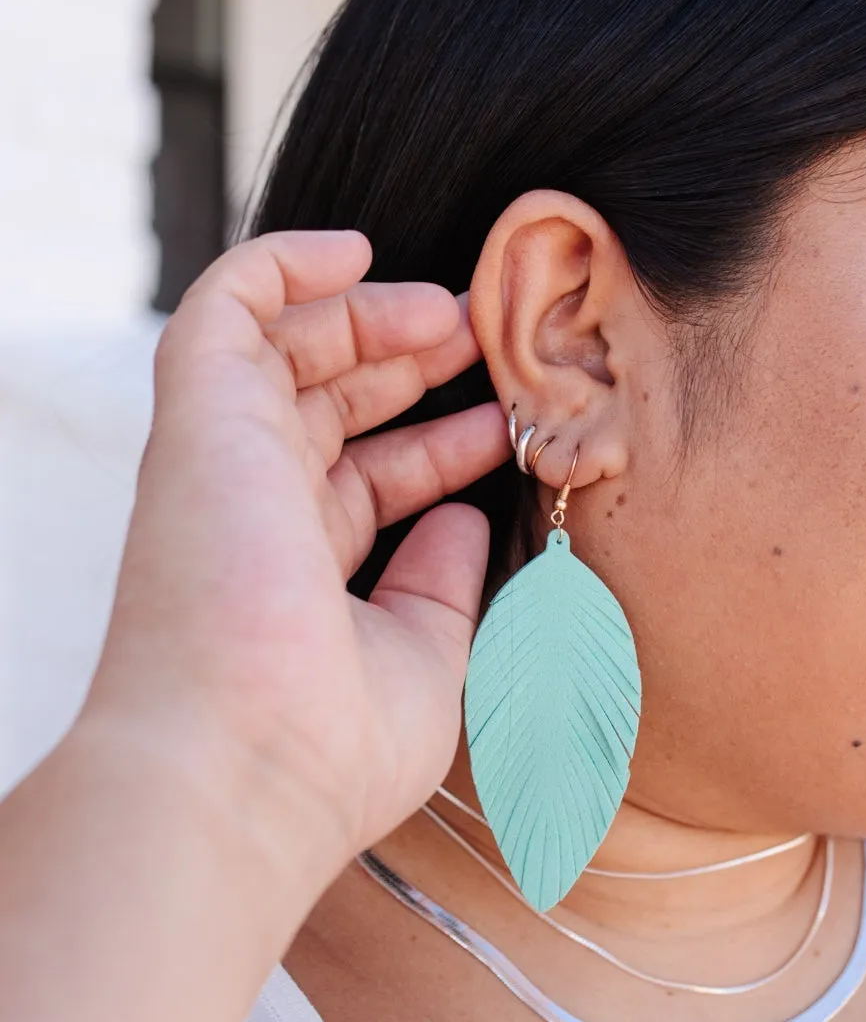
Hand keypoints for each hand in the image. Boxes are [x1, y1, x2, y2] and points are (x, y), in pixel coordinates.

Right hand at [81, 230, 506, 904]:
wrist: (244, 769)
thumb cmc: (333, 747)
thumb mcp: (425, 661)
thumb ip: (445, 584)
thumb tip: (464, 518)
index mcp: (298, 569)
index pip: (366, 481)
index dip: (439, 447)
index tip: (508, 428)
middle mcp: (252, 508)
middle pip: (326, 406)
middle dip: (407, 367)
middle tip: (484, 342)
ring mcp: (224, 458)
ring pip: (282, 345)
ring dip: (366, 313)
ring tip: (452, 308)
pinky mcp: (201, 414)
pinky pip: (228, 301)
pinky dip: (287, 262)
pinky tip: (360, 251)